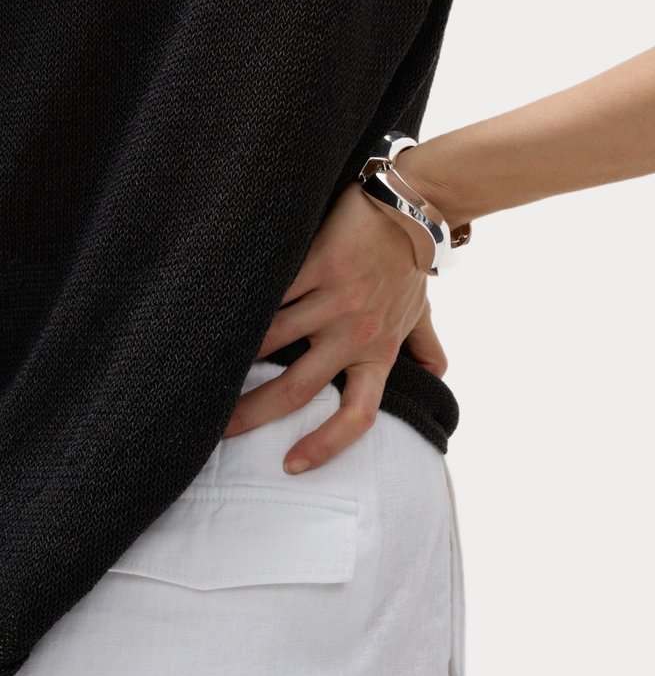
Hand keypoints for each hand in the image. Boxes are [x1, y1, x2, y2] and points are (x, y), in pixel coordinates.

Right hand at [221, 181, 447, 472]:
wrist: (410, 210)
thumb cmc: (408, 265)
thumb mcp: (420, 314)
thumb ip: (424, 349)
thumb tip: (435, 378)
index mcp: (379, 353)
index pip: (357, 416)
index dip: (325, 446)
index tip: (291, 465)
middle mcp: (356, 333)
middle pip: (297, 388)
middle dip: (250, 413)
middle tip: (216, 429)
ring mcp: (335, 298)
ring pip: (272, 339)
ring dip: (234, 356)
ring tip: (199, 368)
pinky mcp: (318, 262)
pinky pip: (273, 291)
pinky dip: (244, 303)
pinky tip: (213, 313)